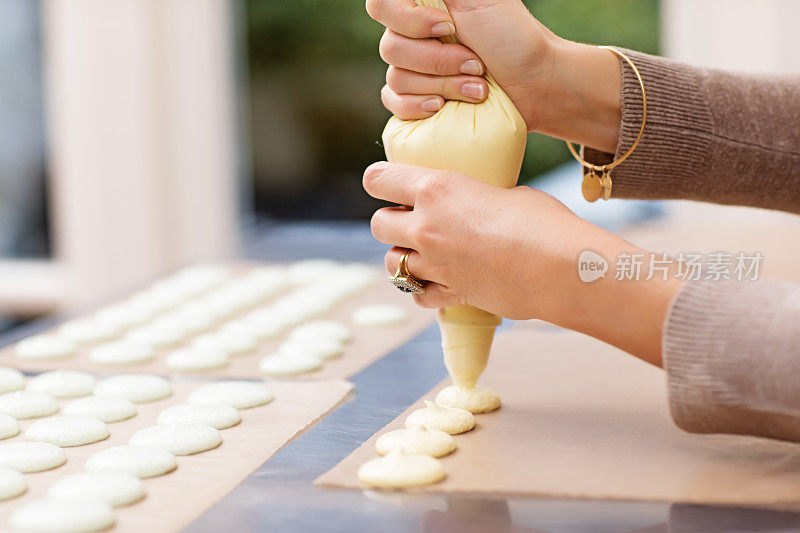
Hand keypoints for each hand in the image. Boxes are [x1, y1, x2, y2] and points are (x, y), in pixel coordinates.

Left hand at [365, 162, 681, 365]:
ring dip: (403, 258)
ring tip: (423, 254)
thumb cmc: (543, 221)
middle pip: (378, 225)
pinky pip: (418, 294)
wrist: (561, 268)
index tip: (385, 185)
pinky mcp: (450, 294)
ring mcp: (435, 264)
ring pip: (392, 264)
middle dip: (390, 222)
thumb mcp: (505, 192)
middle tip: (410, 221)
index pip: (378, 180)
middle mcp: (426, 226)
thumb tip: (475, 205)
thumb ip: (476, 198)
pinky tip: (441, 282)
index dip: (378, 181)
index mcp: (437, 189)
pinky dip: (425, 289)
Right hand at [367, 0, 622, 152]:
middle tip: (476, 63)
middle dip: (439, 60)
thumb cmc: (513, 36)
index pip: (381, 5)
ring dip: (443, 85)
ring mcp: (413, 70)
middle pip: (390, 48)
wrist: (535, 84)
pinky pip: (393, 103)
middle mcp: (413, 35)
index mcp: (423, 7)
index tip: (447, 28)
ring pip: (397, 78)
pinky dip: (416, 107)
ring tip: (478, 88)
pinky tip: (441, 107)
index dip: (407, 20)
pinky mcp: (417, 100)